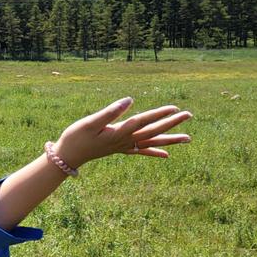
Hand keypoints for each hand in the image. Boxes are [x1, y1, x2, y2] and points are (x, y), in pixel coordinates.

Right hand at [55, 97, 191, 168]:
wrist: (67, 156)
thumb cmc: (75, 137)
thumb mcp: (90, 122)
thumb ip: (110, 112)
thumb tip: (130, 100)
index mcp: (119, 133)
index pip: (143, 121)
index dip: (159, 114)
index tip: (175, 108)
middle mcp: (124, 141)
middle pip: (152, 132)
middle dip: (171, 124)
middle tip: (189, 115)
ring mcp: (123, 147)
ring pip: (150, 142)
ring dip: (169, 140)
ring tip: (188, 138)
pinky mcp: (119, 149)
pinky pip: (141, 151)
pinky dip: (154, 152)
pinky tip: (166, 155)